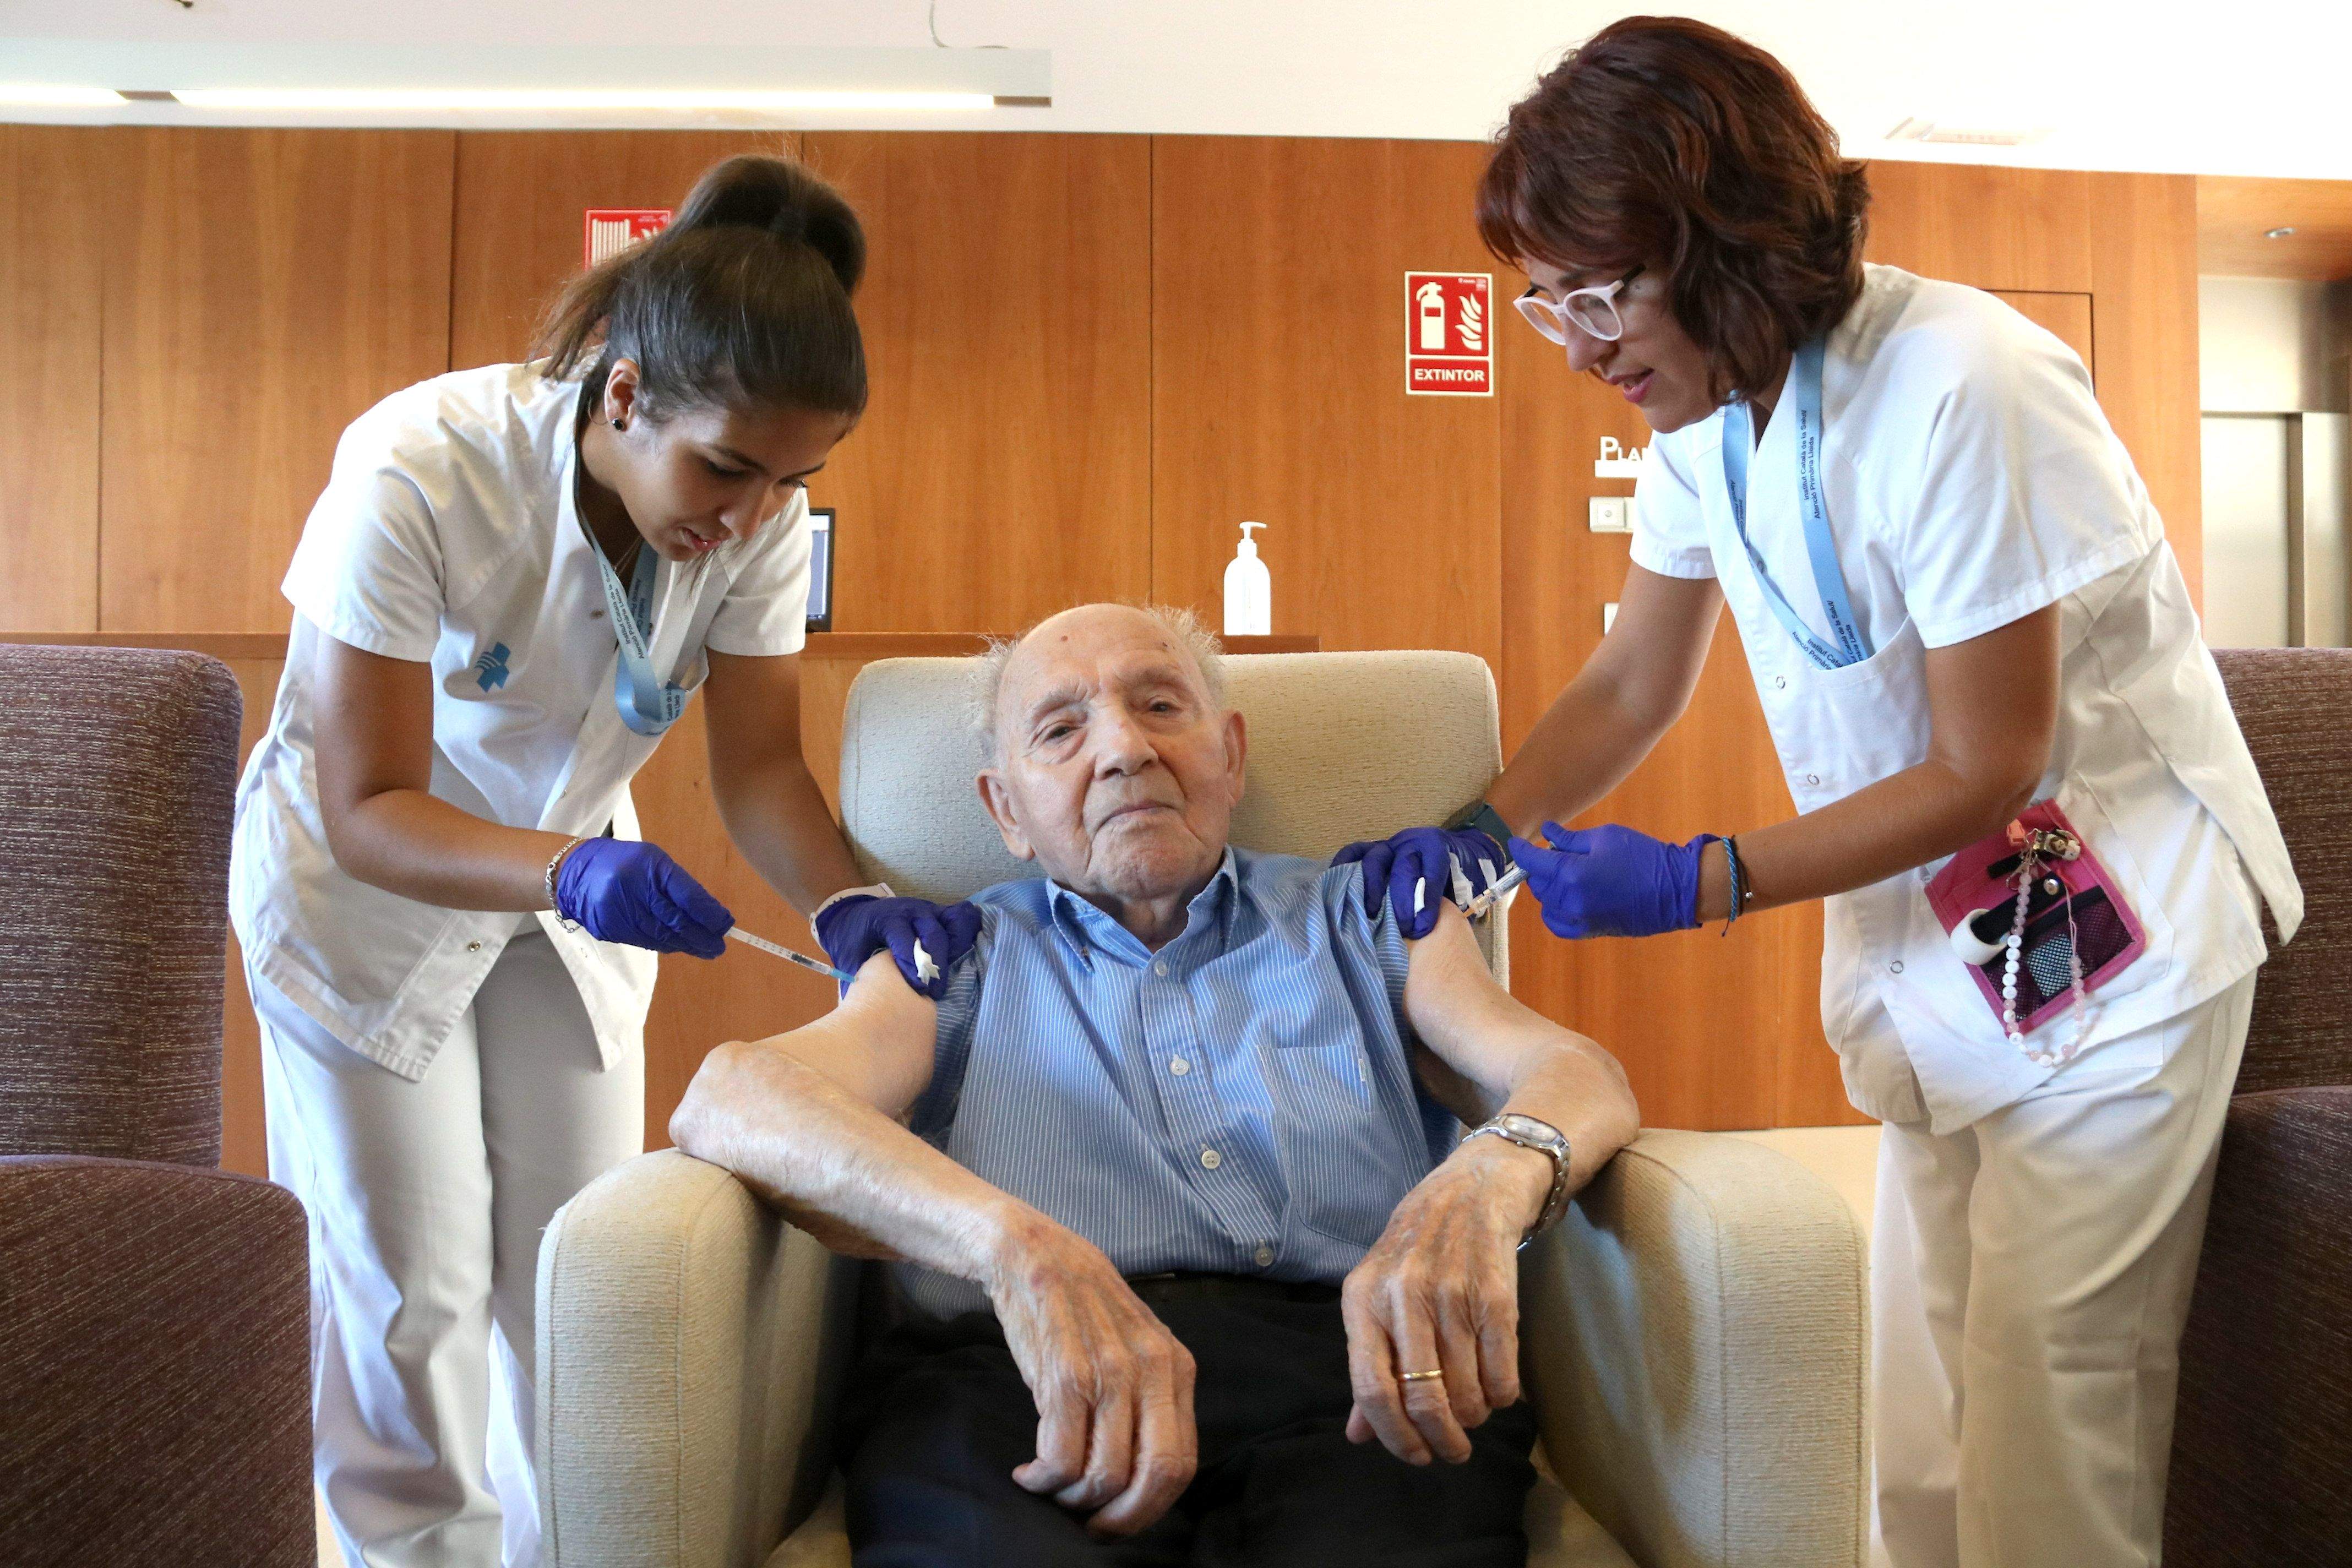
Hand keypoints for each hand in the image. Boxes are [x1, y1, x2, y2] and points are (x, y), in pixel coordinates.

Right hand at [553, 838, 732, 956]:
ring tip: (706, 949)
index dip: (710, 914)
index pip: (688, 896)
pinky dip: (667, 945)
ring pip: (663, 937)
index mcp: (649, 867)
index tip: (726, 924)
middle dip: (702, 936)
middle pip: (677, 922)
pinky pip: (646, 942)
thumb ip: (678, 885)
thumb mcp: (652, 860)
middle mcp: (635, 891)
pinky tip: (680, 945)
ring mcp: (621, 913)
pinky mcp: (611, 930)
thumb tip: (708, 912)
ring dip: (688, 945)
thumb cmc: (622, 861)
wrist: (572, 873)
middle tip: (720, 946)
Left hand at [813, 892, 981, 999]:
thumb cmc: (853, 942)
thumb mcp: (850, 959)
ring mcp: (929, 910)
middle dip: (935, 963)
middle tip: (932, 992)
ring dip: (955, 949)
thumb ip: (862, 977)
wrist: (852, 918)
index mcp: (884, 918)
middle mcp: (910, 910)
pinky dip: (965, 936)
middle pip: (932, 932)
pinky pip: (962, 918)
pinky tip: (958, 958)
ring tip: (948, 975)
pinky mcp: (941, 914)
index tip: (916, 988)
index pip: (902, 935)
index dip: (910, 961)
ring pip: (954, 921)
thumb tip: (871, 1007)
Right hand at [987, 1219, 1198, 1537]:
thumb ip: (1150, 1400)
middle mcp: (1151, 1369)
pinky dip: (1043, 1479)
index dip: (1151, 1507)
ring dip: (1072, 1498)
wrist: (1033, 1252)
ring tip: (1051, 1488)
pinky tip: (1028, 1472)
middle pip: (1153, 1475)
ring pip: (1104, 1473)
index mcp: (1176, 1366)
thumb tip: (1144, 1478)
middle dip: (1120, 1517)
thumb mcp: (1134, 1346)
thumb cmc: (1081, 1309)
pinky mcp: (1064, 1372)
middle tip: (1088, 1524)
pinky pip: (1061, 1456)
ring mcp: (1109, 1370)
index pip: (1183, 1463)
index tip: (1119, 1519)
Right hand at [1333, 826, 1506, 937]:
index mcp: (1436, 848)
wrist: (1452, 858)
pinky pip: (1353, 852)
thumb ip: (1445, 904)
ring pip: (1374, 859)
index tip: (1422, 927)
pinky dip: (1344, 866)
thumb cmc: (1453, 879)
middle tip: (1404, 927)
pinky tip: (1338, 884)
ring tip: (1370, 913)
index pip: (1431, 871)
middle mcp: (1410, 843)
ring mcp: (1388, 845)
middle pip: (1402, 866)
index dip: (1425, 899)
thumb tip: (1426, 931)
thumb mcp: (1458, 889)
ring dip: (1371, 887)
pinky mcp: (1371, 849)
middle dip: (1401, 899)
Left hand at [1340, 1140, 1546, 1464]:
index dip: (1394, 1436)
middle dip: (1442, 1440)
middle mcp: (1403, 1296)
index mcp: (1362, 1300)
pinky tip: (1499, 1390)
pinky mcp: (1496, 1293)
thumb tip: (1358, 1435)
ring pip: (1466, 1391)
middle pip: (1422, 1398)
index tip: (1415, 1457)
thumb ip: (1368, 1364)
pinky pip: (1502, 1372)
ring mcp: (1451, 1293)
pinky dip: (1503, 1396)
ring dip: (1474, 1417)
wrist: (1470, 1188)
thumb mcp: (1377, 1297)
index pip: (1371, 1388)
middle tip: (1454, 1451)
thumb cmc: (1416, 1252)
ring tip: (1475, 1411)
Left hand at [1507, 822, 1712, 939]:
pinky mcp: (1591, 930)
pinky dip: (1553, 911)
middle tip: (1553, 854)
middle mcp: (1571, 899)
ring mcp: (1580, 918)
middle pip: (1537, 883)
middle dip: (1539, 867)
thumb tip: (1546, 834)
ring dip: (1548, 887)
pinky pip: (1558, 924)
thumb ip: (1570, 839)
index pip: (1532, 862)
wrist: (1675, 888)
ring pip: (1546, 903)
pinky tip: (1562, 899)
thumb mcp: (1605, 837)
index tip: (1516, 843)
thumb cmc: (1643, 856)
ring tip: (1564, 874)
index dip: (1521, 850)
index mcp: (1573, 873)